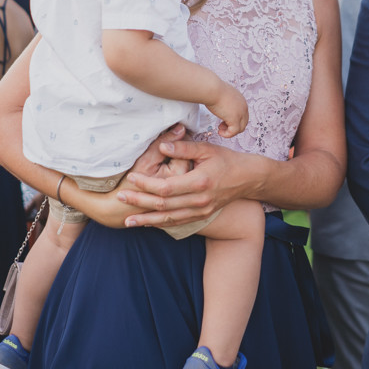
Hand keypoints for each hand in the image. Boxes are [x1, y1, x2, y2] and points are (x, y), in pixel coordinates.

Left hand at [116, 138, 250, 229]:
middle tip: (120, 198)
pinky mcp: (201, 216)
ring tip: (127, 221)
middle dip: (139, 203)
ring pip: (168, 218)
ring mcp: (200, 211)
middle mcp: (199, 200)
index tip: (131, 177)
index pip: (166, 187)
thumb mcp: (206, 149)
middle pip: (163, 205)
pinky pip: (177, 223)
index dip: (146, 184)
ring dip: (146, 220)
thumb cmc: (226, 159)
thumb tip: (161, 145)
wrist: (248, 178)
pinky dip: (160, 224)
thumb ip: (182, 147)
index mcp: (199, 182)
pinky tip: (147, 224)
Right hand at [207, 82, 249, 138]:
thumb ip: (225, 101)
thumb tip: (218, 104)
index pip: (243, 114)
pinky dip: (227, 134)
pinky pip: (233, 132)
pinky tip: (220, 132)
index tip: (223, 120)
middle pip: (243, 122)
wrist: (212, 89)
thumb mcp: (223, 95)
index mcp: (241, 100)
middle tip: (221, 125)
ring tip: (220, 129)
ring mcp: (241, 113)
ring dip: (230, 131)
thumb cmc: (213, 90)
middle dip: (232, 126)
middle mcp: (243, 107)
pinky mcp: (235, 119)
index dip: (233, 119)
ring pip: (240, 129)